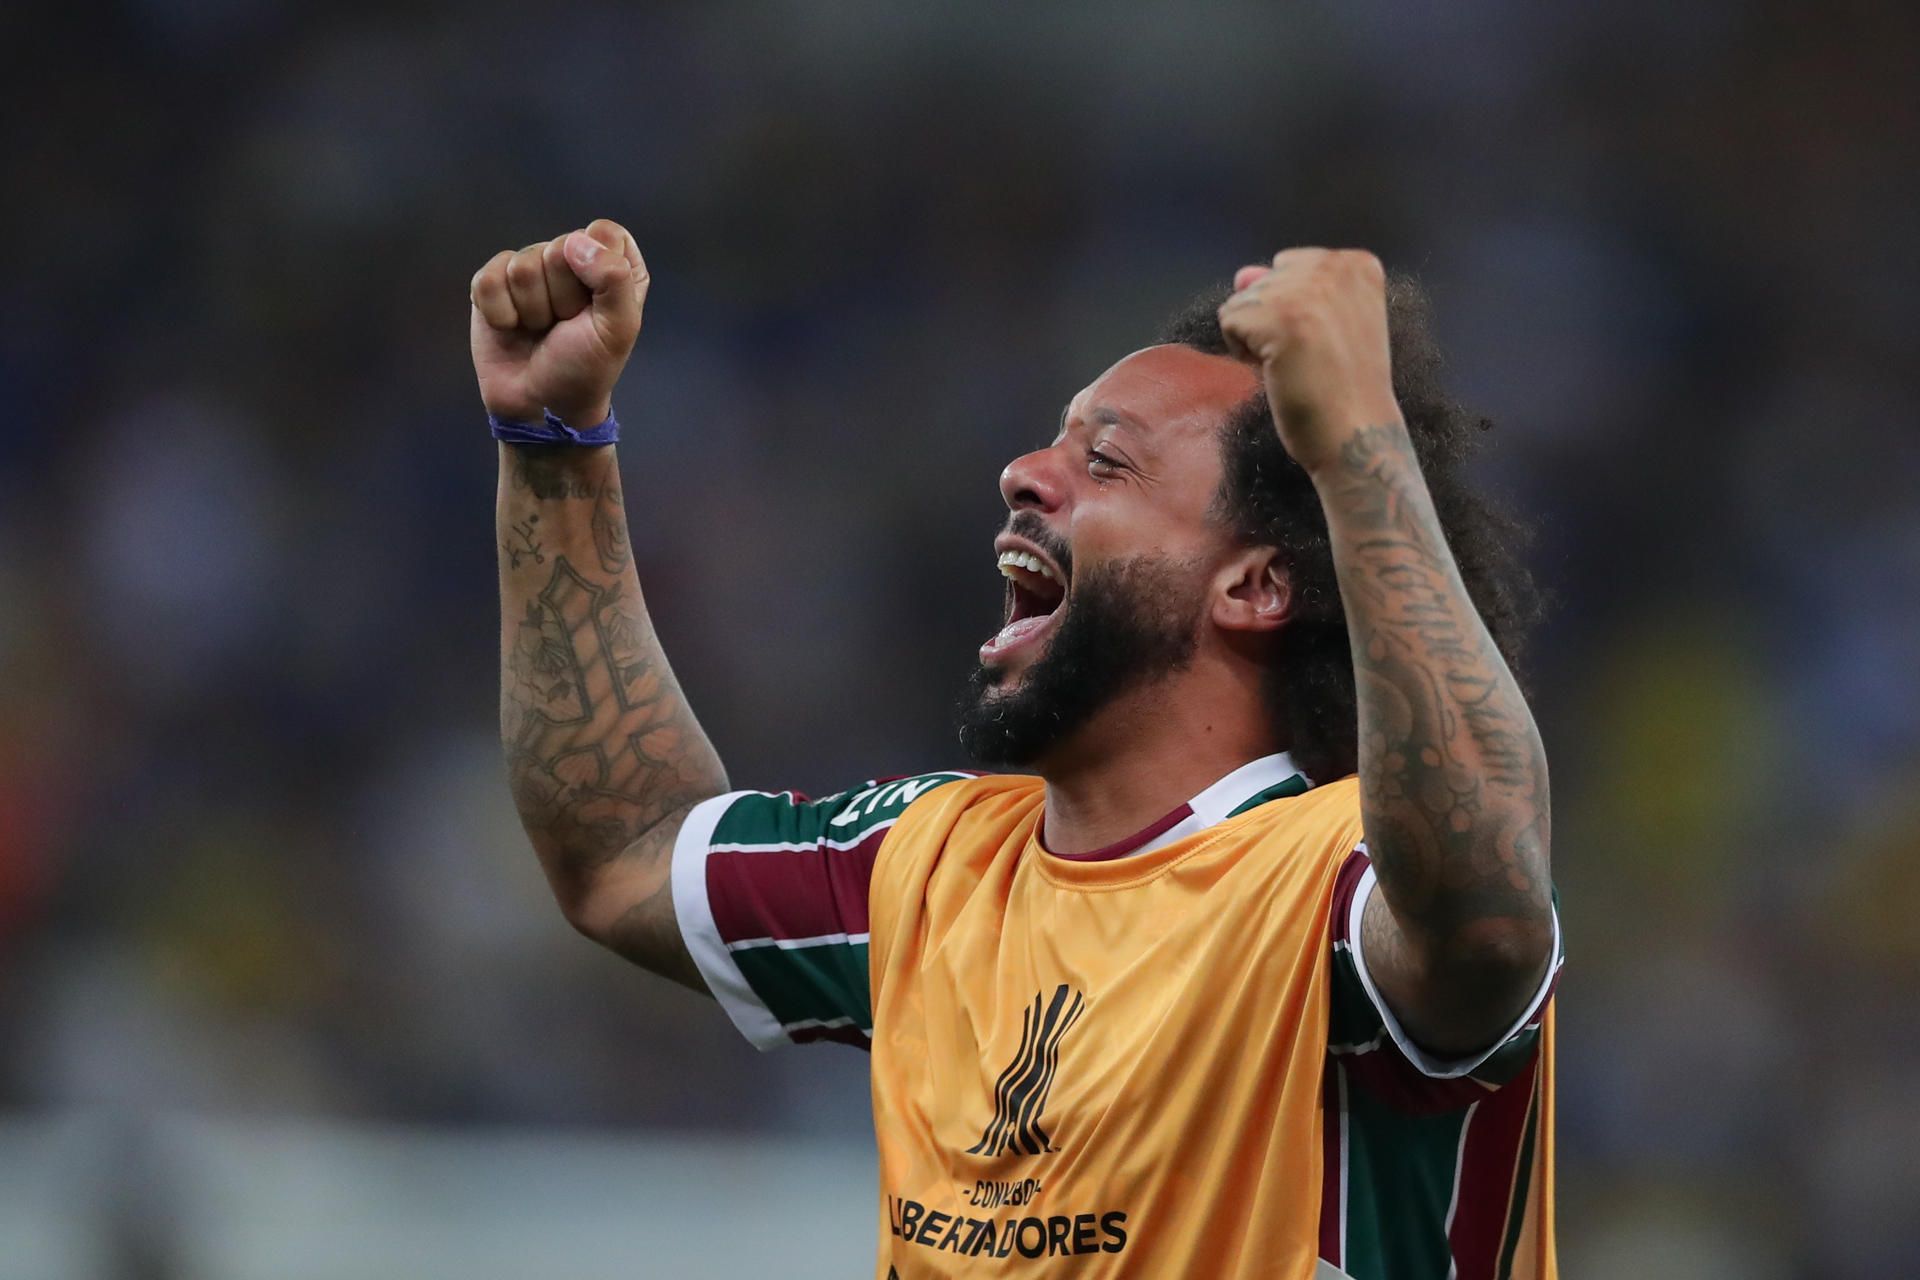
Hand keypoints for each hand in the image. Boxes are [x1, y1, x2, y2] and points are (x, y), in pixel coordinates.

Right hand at [469, 219, 648, 427]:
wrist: (540, 404)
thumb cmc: (585, 367)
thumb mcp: (618, 329)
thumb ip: (614, 279)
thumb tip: (575, 241)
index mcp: (612, 264)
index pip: (604, 233)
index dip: (599, 269)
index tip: (597, 306)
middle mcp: (570, 258)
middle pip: (560, 248)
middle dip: (563, 297)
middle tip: (565, 325)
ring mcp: (529, 267)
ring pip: (523, 267)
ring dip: (533, 310)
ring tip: (540, 329)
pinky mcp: (492, 283)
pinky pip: (488, 281)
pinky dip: (501, 313)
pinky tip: (511, 327)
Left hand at [1217, 248, 1401, 475]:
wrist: (1357, 434)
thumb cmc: (1344, 387)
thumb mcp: (1327, 323)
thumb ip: (1287, 289)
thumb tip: (1242, 274)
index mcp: (1357, 265)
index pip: (1289, 267)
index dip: (1293, 310)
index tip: (1322, 342)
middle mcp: (1335, 265)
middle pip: (1265, 281)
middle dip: (1272, 320)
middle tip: (1308, 357)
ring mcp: (1305, 288)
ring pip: (1243, 300)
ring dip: (1257, 338)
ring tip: (1295, 365)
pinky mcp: (1277, 315)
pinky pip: (1228, 319)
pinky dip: (1243, 352)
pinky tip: (1277, 371)